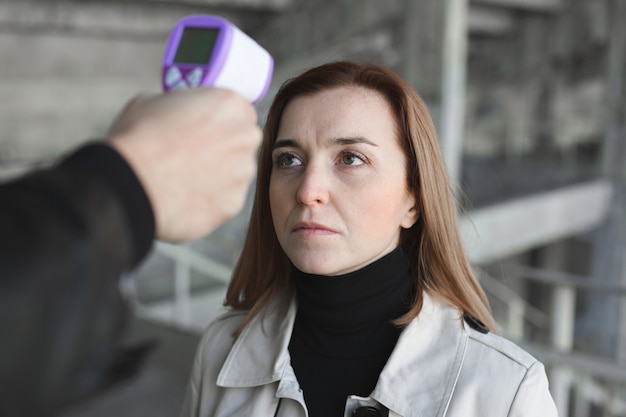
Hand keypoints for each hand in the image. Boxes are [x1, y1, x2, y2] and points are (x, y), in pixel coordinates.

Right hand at [109, 88, 261, 240]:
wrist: (130, 183)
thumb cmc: (137, 138)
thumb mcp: (153, 102)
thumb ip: (182, 107)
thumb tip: (182, 115)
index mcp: (229, 104)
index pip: (238, 110)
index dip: (220, 121)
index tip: (204, 130)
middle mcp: (244, 136)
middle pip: (242, 141)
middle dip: (224, 147)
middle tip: (194, 155)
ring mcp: (242, 172)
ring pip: (236, 173)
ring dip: (219, 175)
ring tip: (184, 179)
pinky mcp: (234, 203)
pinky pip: (225, 199)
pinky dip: (209, 200)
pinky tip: (184, 198)